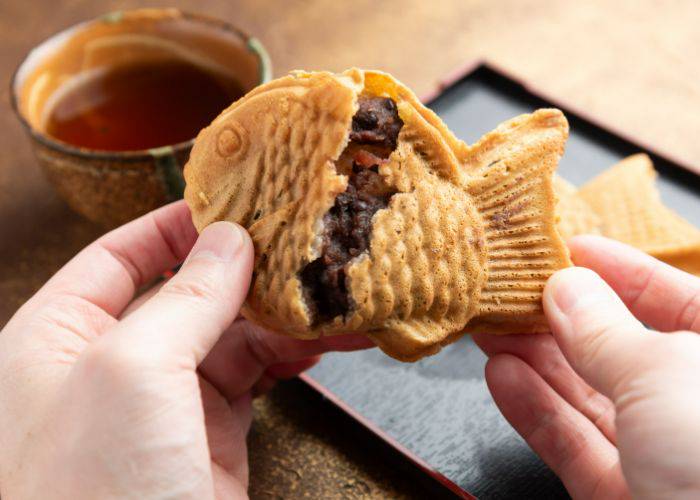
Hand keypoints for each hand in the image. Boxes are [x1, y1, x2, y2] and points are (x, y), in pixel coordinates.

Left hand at [0, 201, 371, 498]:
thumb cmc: (91, 493)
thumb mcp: (131, 372)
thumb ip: (185, 298)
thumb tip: (230, 240)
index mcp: (59, 337)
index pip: (118, 256)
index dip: (175, 225)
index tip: (232, 202)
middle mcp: (111, 365)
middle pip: (188, 292)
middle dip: (247, 270)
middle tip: (301, 244)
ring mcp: (164, 402)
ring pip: (230, 335)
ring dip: (280, 315)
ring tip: (329, 293)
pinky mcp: (209, 437)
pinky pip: (254, 377)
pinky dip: (288, 356)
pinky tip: (319, 342)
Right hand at [474, 235, 699, 498]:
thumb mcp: (665, 375)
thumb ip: (605, 331)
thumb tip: (565, 288)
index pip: (678, 298)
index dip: (622, 269)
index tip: (568, 247)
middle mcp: (698, 408)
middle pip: (622, 349)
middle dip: (562, 319)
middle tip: (510, 292)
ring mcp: (664, 458)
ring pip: (591, 398)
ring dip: (536, 362)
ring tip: (491, 328)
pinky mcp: (626, 498)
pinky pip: (575, 444)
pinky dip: (534, 411)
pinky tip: (501, 376)